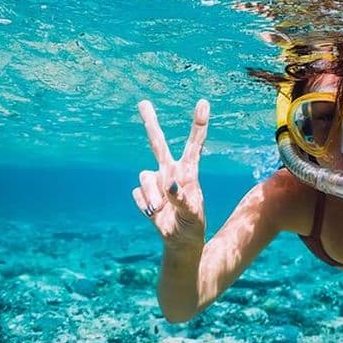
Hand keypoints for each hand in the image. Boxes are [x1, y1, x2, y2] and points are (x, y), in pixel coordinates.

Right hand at [132, 99, 209, 246]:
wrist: (180, 240)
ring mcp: (156, 182)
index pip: (195, 144)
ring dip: (152, 196)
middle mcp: (171, 171)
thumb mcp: (192, 215)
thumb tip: (170, 183)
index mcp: (189, 172)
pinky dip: (145, 206)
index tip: (203, 103)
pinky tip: (154, 212)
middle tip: (143, 102)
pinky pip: (138, 194)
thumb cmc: (192, 225)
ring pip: (145, 177)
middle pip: (158, 144)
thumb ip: (183, 200)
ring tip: (161, 210)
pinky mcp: (144, 193)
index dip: (199, 124)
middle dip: (150, 123)